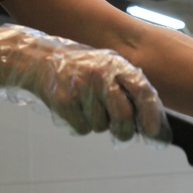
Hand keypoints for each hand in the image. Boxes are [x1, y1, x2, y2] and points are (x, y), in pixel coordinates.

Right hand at [0, 25, 170, 143]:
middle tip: (121, 133)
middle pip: (123, 116)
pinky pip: (83, 128)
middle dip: (124, 130)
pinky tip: (73, 108)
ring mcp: (81, 87)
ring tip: (86, 105)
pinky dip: (81, 125)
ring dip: (97, 124)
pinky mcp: (64, 101)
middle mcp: (101, 74)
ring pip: (101, 126)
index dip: (150, 113)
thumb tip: (150, 125)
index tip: (152, 131)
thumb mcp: (106, 67)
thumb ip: (127, 89)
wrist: (39, 59)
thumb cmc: (80, 68)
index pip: (142, 90)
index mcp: (116, 64)